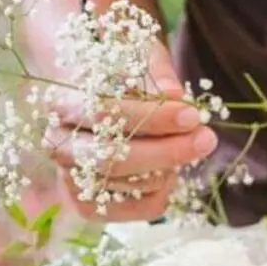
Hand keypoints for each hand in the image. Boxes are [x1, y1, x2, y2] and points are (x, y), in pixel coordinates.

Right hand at [47, 45, 217, 220]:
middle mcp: (59, 146)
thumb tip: (175, 93)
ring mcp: (72, 181)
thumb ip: (155, 70)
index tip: (192, 115)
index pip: (105, 113)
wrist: (91, 107)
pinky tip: (167, 170)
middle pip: (115, 158)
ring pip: (133, 184)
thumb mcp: (136, 57)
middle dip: (169, 151)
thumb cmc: (118, 78)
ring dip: (169, 167)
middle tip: (206, 138)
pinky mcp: (91, 208)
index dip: (153, 117)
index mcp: (62, 106)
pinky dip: (165, 191)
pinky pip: (142, 207)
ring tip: (180, 146)